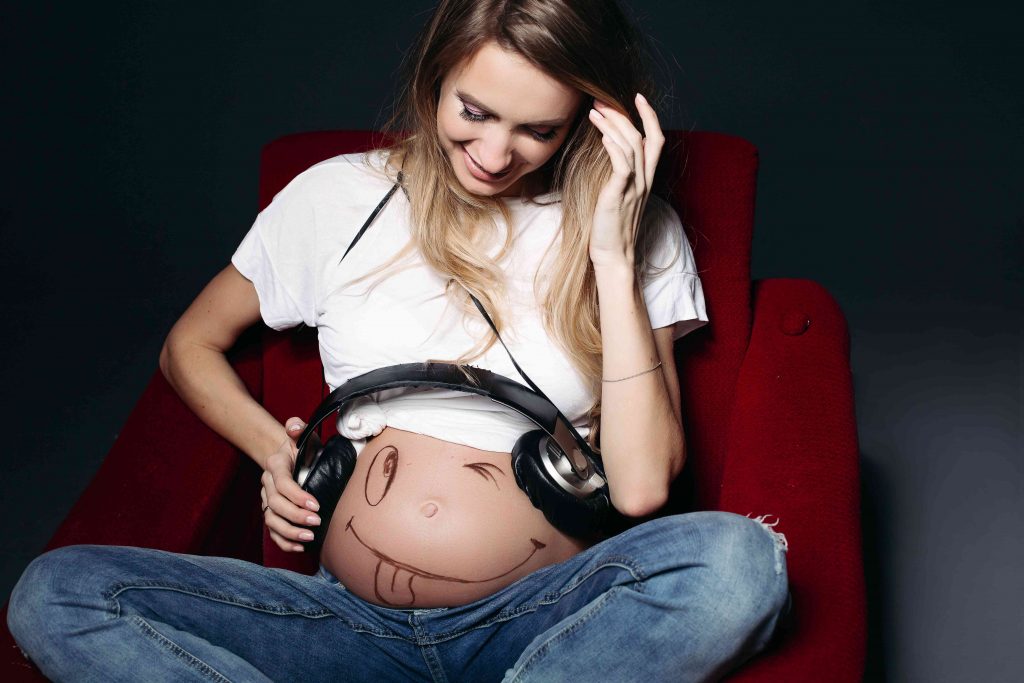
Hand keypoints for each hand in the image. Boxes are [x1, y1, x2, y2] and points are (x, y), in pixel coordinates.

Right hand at [260, 417, 320, 551]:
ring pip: (271, 521)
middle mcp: (267, 484)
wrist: (289, 456)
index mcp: (275, 465)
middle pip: (275, 505)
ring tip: (310, 537)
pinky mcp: (271, 513)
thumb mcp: (303, 435)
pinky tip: (300, 547)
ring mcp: (267, 500)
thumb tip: (294, 425)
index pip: (282, 484)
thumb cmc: (301, 447)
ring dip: (290, 532)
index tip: (316, 504)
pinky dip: (284, 542)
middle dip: (296, 516)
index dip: (297, 496)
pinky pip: (272, 532)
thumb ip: (299, 428)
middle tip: (317, 521)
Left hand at [585, 93, 665, 268]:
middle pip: (643, 136)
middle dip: (623, 113)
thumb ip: (619, 175)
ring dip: (613, 124)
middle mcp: (644, 180)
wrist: (614, 255)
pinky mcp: (620, 194)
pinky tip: (601, 135)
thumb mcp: (617, 196)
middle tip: (601, 100)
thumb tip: (607, 152)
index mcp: (646, 179)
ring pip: (632, 145)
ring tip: (594, 111)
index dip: (650, 116)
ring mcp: (634, 187)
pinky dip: (613, 146)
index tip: (636, 97)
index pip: (656, 139)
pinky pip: (622, 164)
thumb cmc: (611, 228)